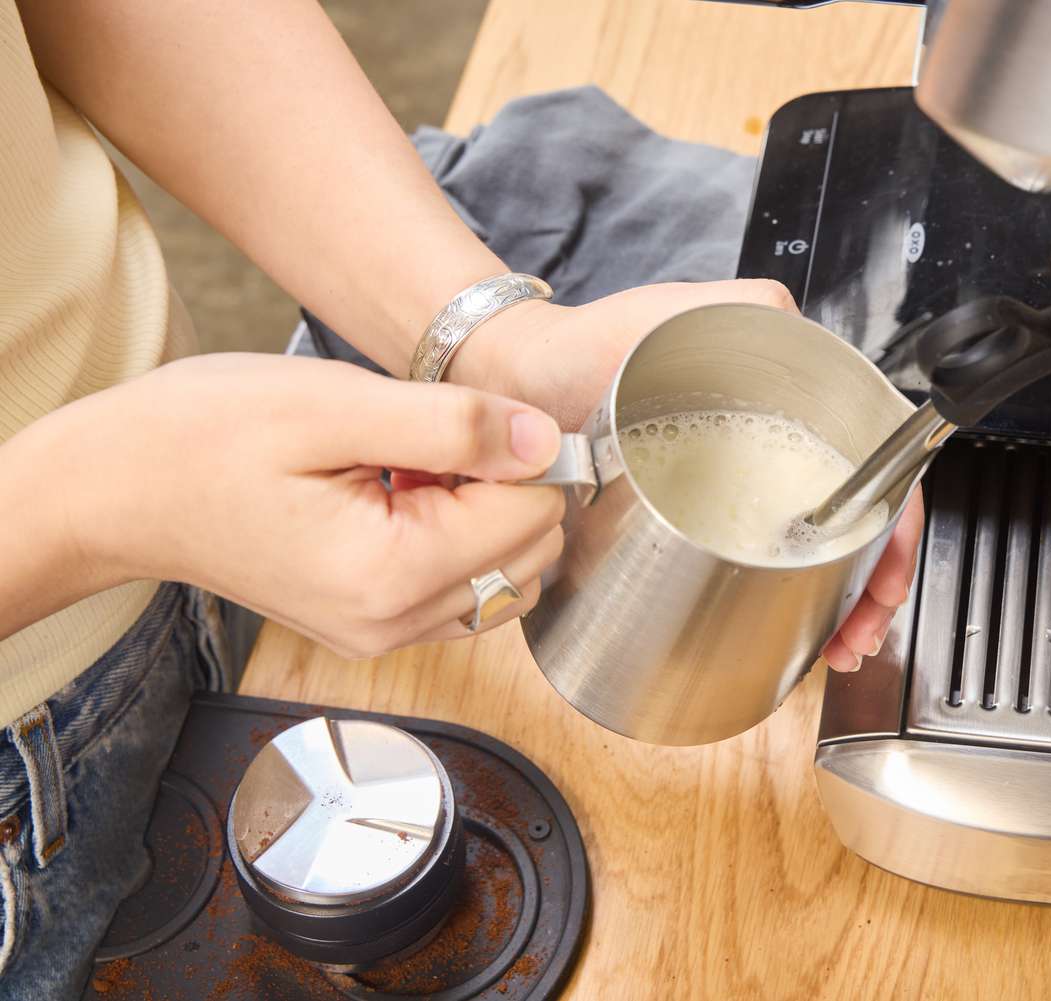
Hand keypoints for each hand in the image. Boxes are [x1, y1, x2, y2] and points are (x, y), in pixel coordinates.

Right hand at [61, 354, 565, 658]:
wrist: (119, 489)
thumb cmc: (205, 437)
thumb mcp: (335, 406)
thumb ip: (453, 426)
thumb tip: (545, 441)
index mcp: (392, 574)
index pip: (535, 517)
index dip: (524, 455)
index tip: (477, 415)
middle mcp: (395, 623)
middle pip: (530, 554)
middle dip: (509, 487)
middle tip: (437, 437)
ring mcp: (383, 634)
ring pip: (506, 577)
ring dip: (488, 515)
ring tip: (416, 465)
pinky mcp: (373, 625)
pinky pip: (463, 590)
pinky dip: (460, 540)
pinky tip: (407, 494)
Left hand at [458, 279, 922, 670]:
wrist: (516, 386)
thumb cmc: (587, 343)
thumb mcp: (678, 309)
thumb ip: (752, 305)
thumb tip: (798, 326)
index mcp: (784, 397)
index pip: (867, 463)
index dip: (889, 526)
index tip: (882, 577)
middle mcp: (768, 444)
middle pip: (851, 523)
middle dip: (869, 586)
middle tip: (858, 632)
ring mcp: (736, 485)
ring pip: (813, 554)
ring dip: (836, 605)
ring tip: (834, 643)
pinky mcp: (696, 518)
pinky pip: (758, 564)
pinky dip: (788, 603)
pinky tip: (795, 630)